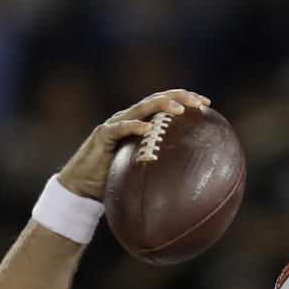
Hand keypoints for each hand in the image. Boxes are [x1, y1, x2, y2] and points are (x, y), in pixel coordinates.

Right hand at [58, 90, 210, 200]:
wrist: (81, 189)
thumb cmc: (112, 184)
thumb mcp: (141, 176)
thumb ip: (159, 174)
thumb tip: (188, 191)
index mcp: (139, 125)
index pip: (164, 106)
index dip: (184, 100)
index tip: (206, 104)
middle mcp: (128, 119)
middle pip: (157, 100)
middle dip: (180, 97)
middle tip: (200, 102)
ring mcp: (115, 124)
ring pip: (142, 108)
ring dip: (162, 106)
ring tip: (179, 109)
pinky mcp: (103, 135)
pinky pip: (120, 128)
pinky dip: (135, 127)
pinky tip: (149, 129)